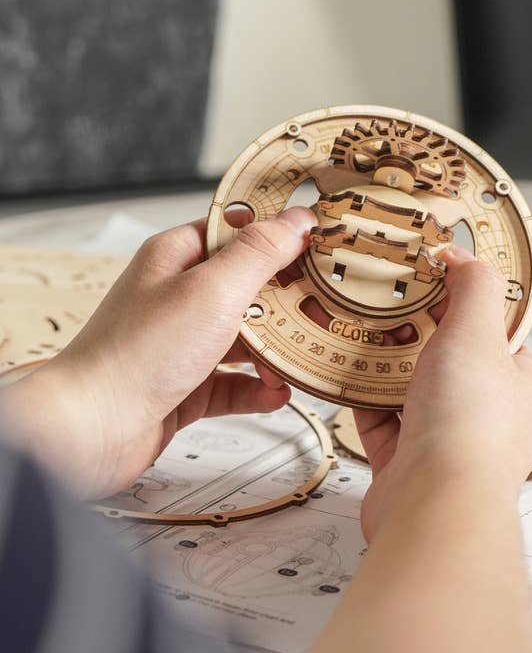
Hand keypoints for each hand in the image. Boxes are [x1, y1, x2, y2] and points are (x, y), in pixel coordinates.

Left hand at [0, 207, 314, 497]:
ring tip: (305, 354)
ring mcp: (182, 343)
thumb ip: (259, 253)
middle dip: (286, 298)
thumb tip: (297, 221)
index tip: (320, 243)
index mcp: (178, 258)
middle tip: (323, 305)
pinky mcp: (185, 385)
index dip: (279, 234)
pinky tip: (278, 392)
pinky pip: (233, 382)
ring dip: (277, 348)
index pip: (238, 231)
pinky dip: (258, 387)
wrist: (88, 431)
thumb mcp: (211, 290)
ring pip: (244, 336)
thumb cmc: (136, 354)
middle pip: (247, 286)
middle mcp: (179, 296)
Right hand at [354, 245, 531, 541]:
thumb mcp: (478, 334)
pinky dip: (365, 398)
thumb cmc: (469, 426)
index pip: (501, 331)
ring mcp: (451, 442)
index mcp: (529, 388)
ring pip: (414, 389)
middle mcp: (494, 418)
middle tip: (390, 298)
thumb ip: (475, 287)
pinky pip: (384, 420)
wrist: (433, 508)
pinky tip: (345, 373)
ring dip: (387, 363)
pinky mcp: (409, 464)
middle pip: (452, 358)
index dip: (468, 301)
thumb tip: (462, 255)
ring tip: (361, 326)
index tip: (435, 277)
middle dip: (419, 330)